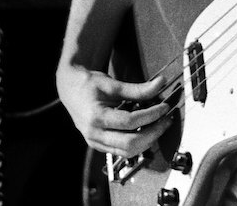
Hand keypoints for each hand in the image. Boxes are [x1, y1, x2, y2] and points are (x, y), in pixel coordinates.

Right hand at [57, 65, 173, 157]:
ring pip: (127, 152)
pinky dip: (138, 143)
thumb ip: (138, 88)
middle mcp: (94, 134)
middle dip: (153, 132)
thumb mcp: (113, 84)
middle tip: (166, 120)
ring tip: (160, 125)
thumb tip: (161, 83)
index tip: (164, 106)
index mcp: (96, 117)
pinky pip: (122, 151)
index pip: (129, 122)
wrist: (70, 89)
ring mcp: (96, 142)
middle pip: (130, 143)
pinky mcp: (99, 145)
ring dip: (148, 140)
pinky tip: (148, 130)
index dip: (151, 115)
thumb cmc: (88, 85)